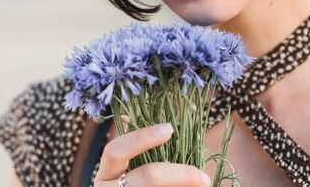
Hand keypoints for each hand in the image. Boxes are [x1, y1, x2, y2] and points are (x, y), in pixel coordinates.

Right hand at [94, 123, 211, 186]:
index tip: (169, 129)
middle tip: (203, 177)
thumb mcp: (135, 174)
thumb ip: (149, 158)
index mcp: (106, 176)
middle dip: (180, 174)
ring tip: (203, 185)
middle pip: (147, 177)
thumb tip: (177, 140)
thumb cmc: (138, 186)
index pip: (115, 151)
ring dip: (185, 185)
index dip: (141, 138)